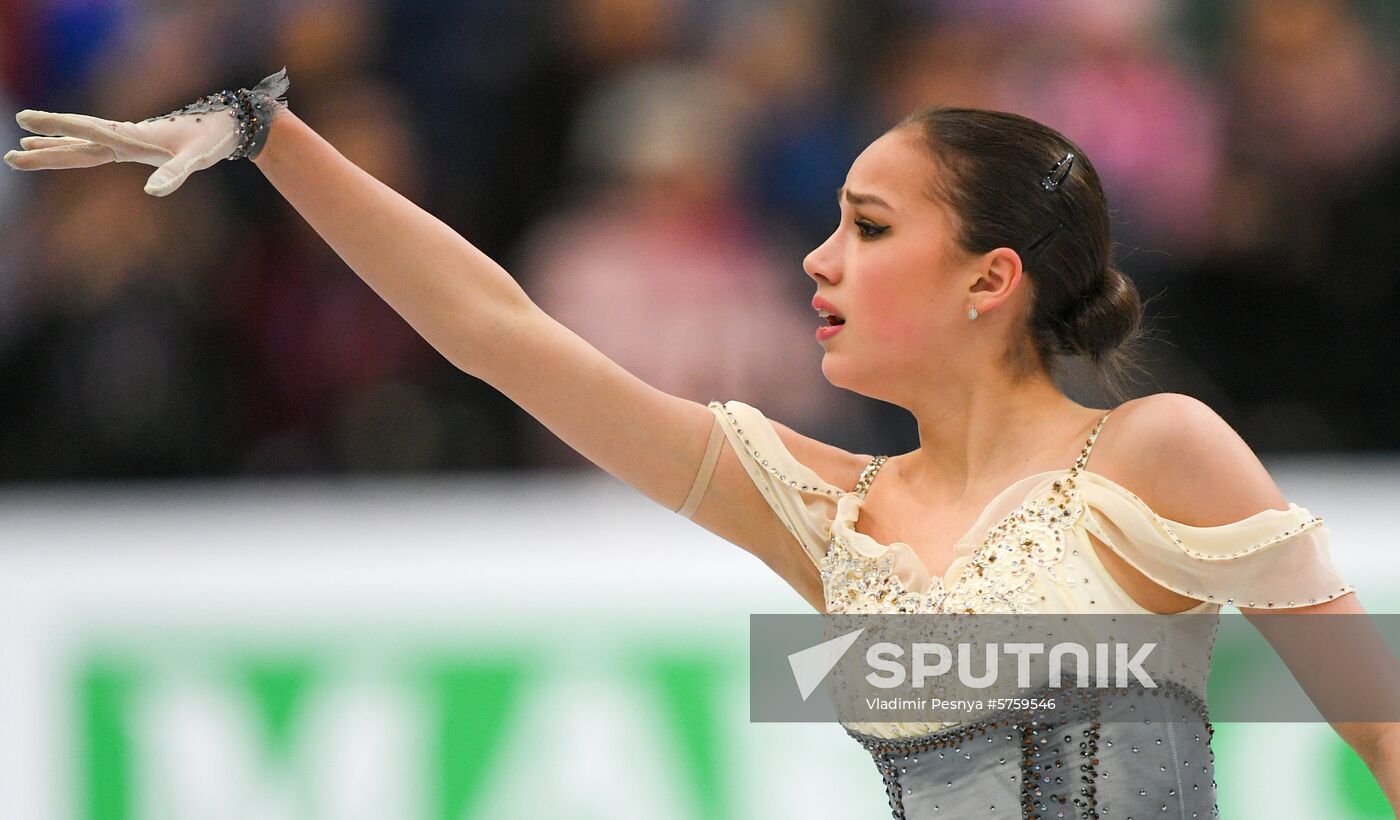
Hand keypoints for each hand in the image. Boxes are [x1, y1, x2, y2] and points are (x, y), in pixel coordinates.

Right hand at [5, 111, 241, 195]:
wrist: (228, 125)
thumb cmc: (211, 140)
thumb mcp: (196, 158)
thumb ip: (175, 173)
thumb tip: (152, 191)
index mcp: (132, 136)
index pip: (87, 130)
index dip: (57, 126)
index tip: (27, 122)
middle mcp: (124, 136)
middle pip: (77, 142)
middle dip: (44, 149)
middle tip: (10, 156)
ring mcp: (128, 141)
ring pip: (82, 145)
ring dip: (54, 149)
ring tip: (21, 151)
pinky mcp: (135, 145)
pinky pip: (97, 149)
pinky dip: (75, 149)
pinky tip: (65, 149)